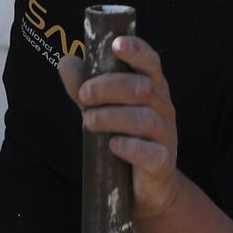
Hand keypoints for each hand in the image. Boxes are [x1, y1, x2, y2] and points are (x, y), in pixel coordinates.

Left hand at [59, 35, 181, 218]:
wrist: (146, 187)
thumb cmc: (125, 138)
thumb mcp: (103, 108)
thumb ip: (85, 86)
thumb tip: (66, 61)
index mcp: (152, 88)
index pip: (150, 62)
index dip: (136, 50)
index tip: (115, 44)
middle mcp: (163, 108)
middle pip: (143, 88)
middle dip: (110, 87)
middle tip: (83, 95)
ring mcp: (166, 135)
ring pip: (145, 118)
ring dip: (112, 116)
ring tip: (87, 121)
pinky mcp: (163, 162)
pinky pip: (150, 152)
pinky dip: (130, 146)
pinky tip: (112, 145)